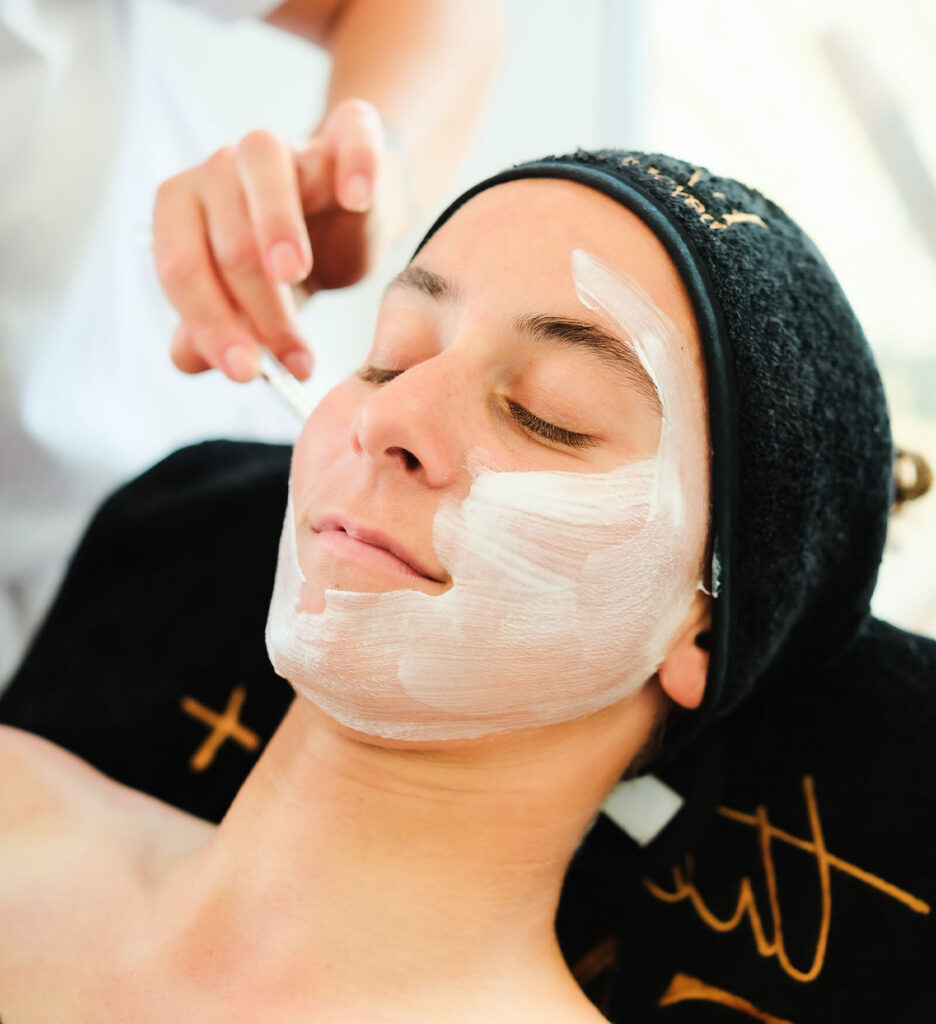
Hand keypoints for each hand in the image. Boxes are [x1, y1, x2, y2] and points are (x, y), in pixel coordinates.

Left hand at [153, 99, 394, 382]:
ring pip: (263, 167)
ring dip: (276, 224)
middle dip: (264, 312)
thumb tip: (185, 359)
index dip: (210, 324)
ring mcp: (285, 145)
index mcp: (185, 209)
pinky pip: (348, 131)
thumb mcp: (251, 304)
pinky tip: (358, 198)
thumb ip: (215, 331)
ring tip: (296, 276)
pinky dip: (353, 162)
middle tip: (297, 363)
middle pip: (228, 237)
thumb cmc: (292, 260)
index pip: (182, 267)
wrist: (352, 215)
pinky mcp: (346, 132)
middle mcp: (222, 167)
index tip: (246, 372)